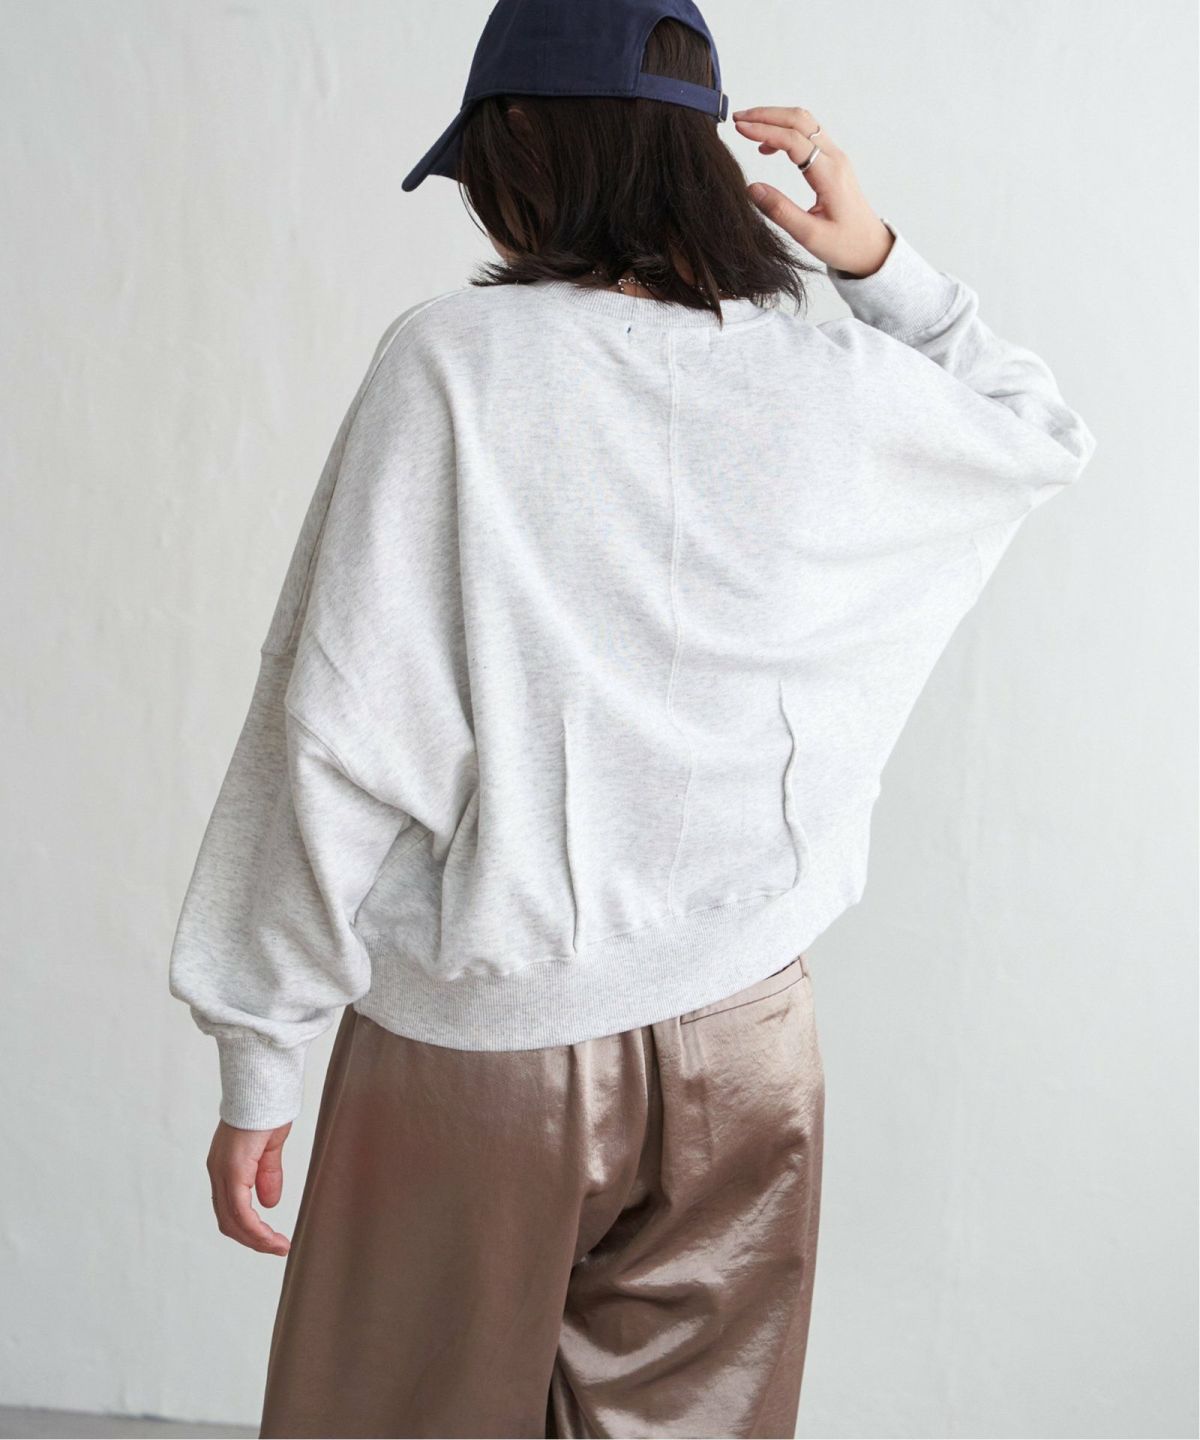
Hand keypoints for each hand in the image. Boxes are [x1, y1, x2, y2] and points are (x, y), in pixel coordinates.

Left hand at [206, 1118, 292, 1254]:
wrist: (264, 1084)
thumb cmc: (268, 1107)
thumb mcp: (270, 1147)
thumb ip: (267, 1174)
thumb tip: (269, 1203)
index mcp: (225, 1165)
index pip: (231, 1209)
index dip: (250, 1229)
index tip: (273, 1240)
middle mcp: (218, 1171)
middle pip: (228, 1221)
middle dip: (253, 1240)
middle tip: (277, 1248)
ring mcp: (223, 1170)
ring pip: (232, 1221)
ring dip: (256, 1240)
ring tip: (279, 1247)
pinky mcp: (234, 1169)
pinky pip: (241, 1211)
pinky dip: (256, 1230)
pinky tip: (272, 1237)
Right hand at [732, 106, 893, 277]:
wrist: (871, 248)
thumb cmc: (845, 245)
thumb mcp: (810, 236)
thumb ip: (780, 211)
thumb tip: (752, 189)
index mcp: (829, 174)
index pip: (793, 140)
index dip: (764, 130)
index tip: (739, 129)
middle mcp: (834, 158)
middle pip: (799, 120)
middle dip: (766, 115)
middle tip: (738, 119)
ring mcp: (835, 157)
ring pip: (804, 122)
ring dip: (776, 118)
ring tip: (748, 125)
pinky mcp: (832, 162)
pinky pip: (808, 134)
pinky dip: (785, 130)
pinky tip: (767, 146)